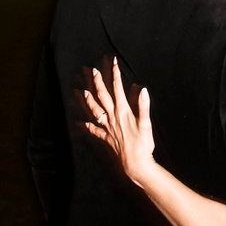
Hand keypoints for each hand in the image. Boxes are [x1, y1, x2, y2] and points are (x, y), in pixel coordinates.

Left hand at [80, 59, 158, 188]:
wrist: (135, 164)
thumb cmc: (143, 144)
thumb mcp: (146, 123)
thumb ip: (143, 105)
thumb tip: (142, 88)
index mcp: (123, 111)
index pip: (117, 88)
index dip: (115, 74)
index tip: (113, 61)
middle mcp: (112, 117)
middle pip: (102, 96)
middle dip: (97, 82)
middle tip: (92, 70)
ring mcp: (106, 127)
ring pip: (94, 110)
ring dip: (87, 99)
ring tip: (80, 91)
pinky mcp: (104, 137)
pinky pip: (92, 130)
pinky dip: (84, 125)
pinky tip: (79, 123)